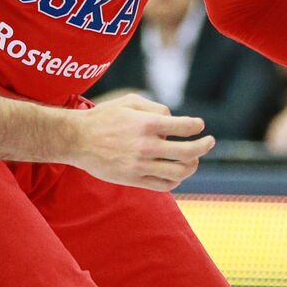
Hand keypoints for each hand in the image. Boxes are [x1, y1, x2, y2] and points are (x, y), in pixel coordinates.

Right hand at [67, 93, 214, 189]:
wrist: (78, 139)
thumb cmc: (105, 117)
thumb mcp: (130, 101)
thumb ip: (156, 107)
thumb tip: (174, 120)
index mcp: (146, 124)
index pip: (184, 127)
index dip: (197, 126)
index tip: (199, 126)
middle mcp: (146, 146)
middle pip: (187, 152)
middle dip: (204, 146)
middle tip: (209, 142)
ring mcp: (140, 165)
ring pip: (179, 172)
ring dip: (192, 165)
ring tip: (194, 159)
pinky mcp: (133, 179)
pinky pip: (163, 185)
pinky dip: (176, 180)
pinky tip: (178, 173)